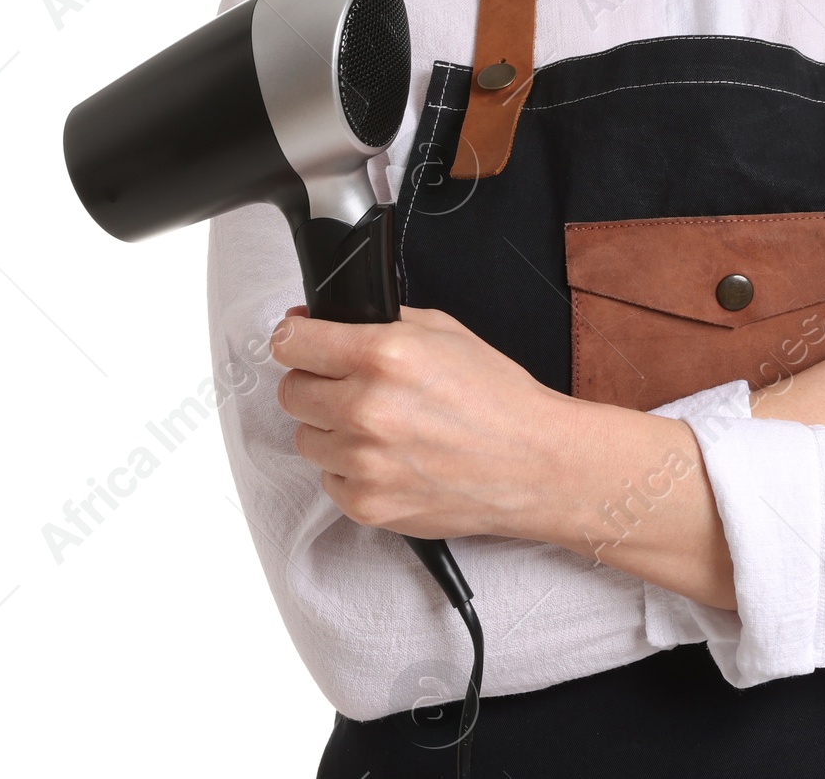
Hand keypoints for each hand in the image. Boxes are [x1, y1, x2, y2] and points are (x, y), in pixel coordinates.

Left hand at [271, 304, 568, 540]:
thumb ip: (382, 321)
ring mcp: (363, 461)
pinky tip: (390, 457)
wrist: (533, 463)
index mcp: (384, 354)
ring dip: (331, 428)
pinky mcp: (366, 504)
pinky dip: (350, 468)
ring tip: (379, 426)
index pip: (292, 341)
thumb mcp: (444, 332)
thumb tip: (324, 320)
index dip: (294, 337)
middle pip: (291, 391)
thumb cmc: (497, 397)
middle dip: (315, 382)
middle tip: (350, 385)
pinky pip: (329, 477)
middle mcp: (366, 407)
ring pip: (305, 437)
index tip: (298, 341)